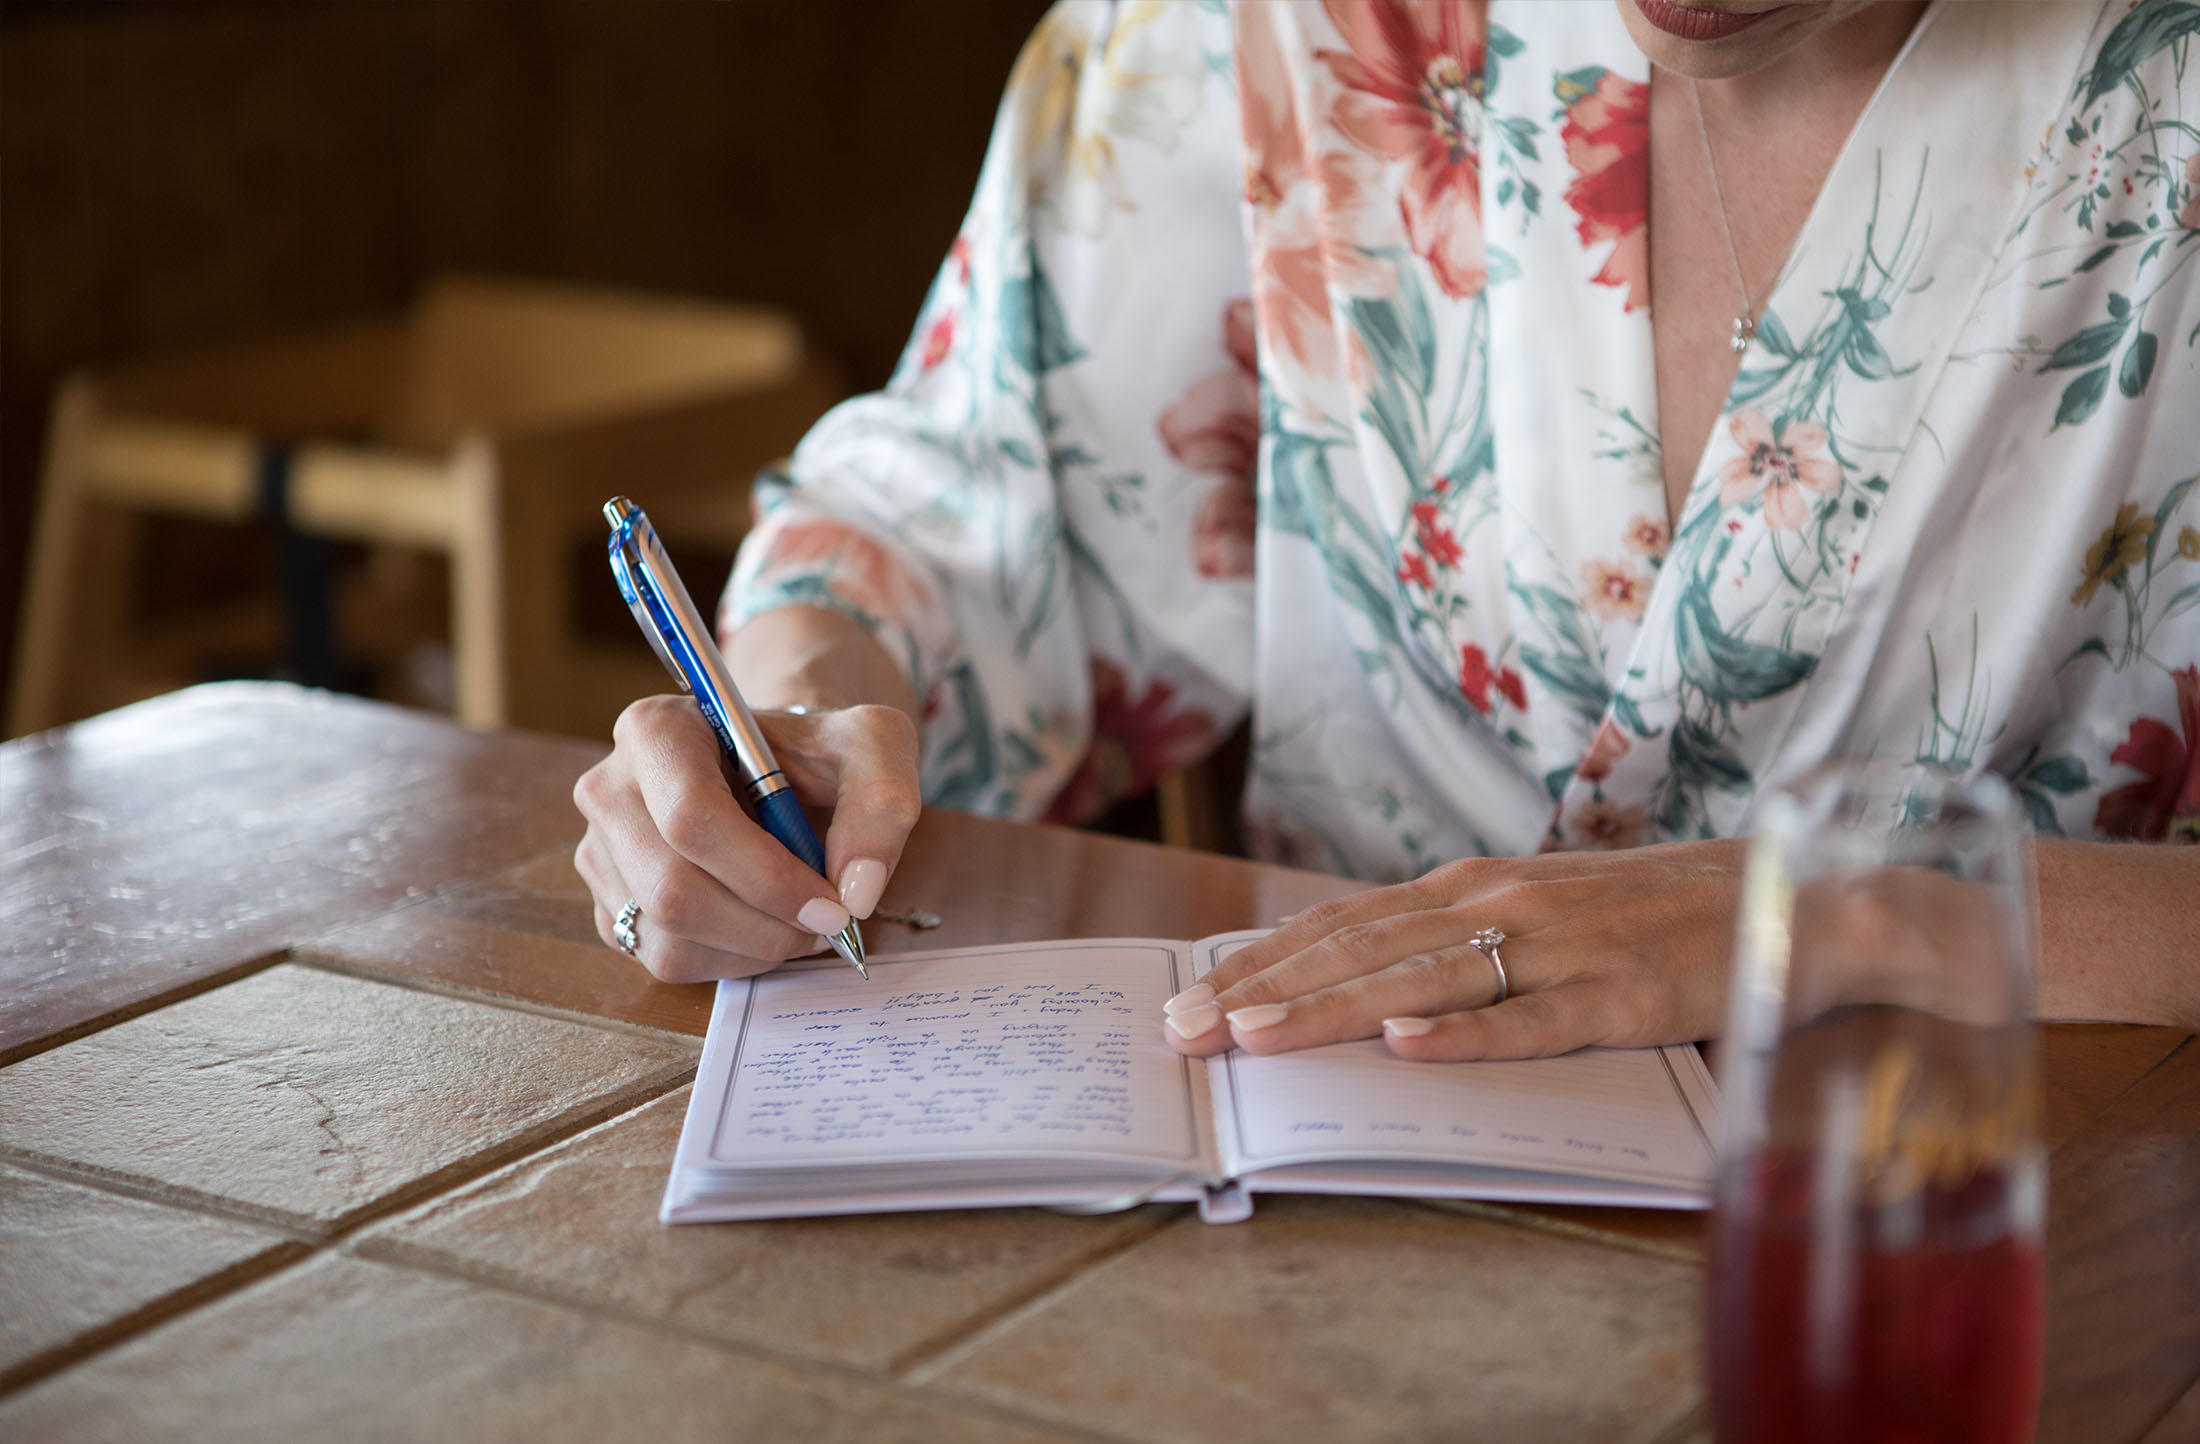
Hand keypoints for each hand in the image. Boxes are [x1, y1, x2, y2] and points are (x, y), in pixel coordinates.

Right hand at [572, 695, 920, 982]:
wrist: (784, 774)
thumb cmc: (820, 755)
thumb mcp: (873, 747)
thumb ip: (881, 803)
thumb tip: (856, 889)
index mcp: (656, 730)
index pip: (692, 819)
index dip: (767, 878)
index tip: (832, 905)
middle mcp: (610, 789)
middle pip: (673, 889)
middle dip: (765, 924)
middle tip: (827, 924)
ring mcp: (601, 852)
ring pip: (668, 935)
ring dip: (753, 947)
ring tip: (800, 920)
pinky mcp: (610, 906)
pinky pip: (665, 959)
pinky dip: (730, 959)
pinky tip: (763, 926)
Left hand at [1160, 841, 1746, 1060]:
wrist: (1794, 905)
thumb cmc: (1652, 916)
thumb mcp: (1539, 914)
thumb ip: (1457, 940)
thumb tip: (1361, 983)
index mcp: (1476, 887)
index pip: (1343, 924)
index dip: (1262, 960)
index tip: (1190, 996)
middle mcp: (1503, 905)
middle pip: (1360, 950)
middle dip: (1263, 990)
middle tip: (1184, 1030)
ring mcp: (1559, 949)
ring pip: (1424, 981)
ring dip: (1333, 1009)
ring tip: (1257, 1037)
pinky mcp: (1619, 998)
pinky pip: (1531, 1023)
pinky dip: (1466, 1034)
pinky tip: (1408, 1050)